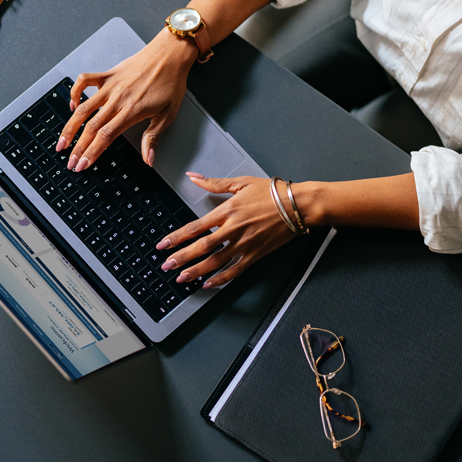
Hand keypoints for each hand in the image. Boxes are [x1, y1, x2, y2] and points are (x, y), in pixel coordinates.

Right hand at [56, 29, 196, 170]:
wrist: (171, 54)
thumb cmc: (171, 82)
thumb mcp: (168, 114)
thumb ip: (153, 138)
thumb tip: (148, 159)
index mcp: (132, 111)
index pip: (105, 137)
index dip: (91, 153)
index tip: (83, 165)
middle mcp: (118, 99)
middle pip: (91, 127)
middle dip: (78, 148)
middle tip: (70, 162)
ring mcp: (111, 86)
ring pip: (83, 108)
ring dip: (70, 127)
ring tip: (62, 142)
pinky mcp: (108, 74)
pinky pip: (84, 80)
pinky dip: (75, 92)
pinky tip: (72, 105)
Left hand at [157, 174, 304, 287]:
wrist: (297, 205)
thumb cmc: (272, 192)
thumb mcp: (241, 182)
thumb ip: (214, 183)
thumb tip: (193, 177)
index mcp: (227, 211)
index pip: (195, 227)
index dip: (177, 237)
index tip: (163, 245)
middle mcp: (233, 229)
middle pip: (201, 247)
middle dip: (181, 258)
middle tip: (166, 265)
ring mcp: (244, 244)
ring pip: (215, 261)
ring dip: (196, 271)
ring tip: (181, 278)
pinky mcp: (256, 254)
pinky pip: (235, 270)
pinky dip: (221, 279)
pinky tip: (208, 284)